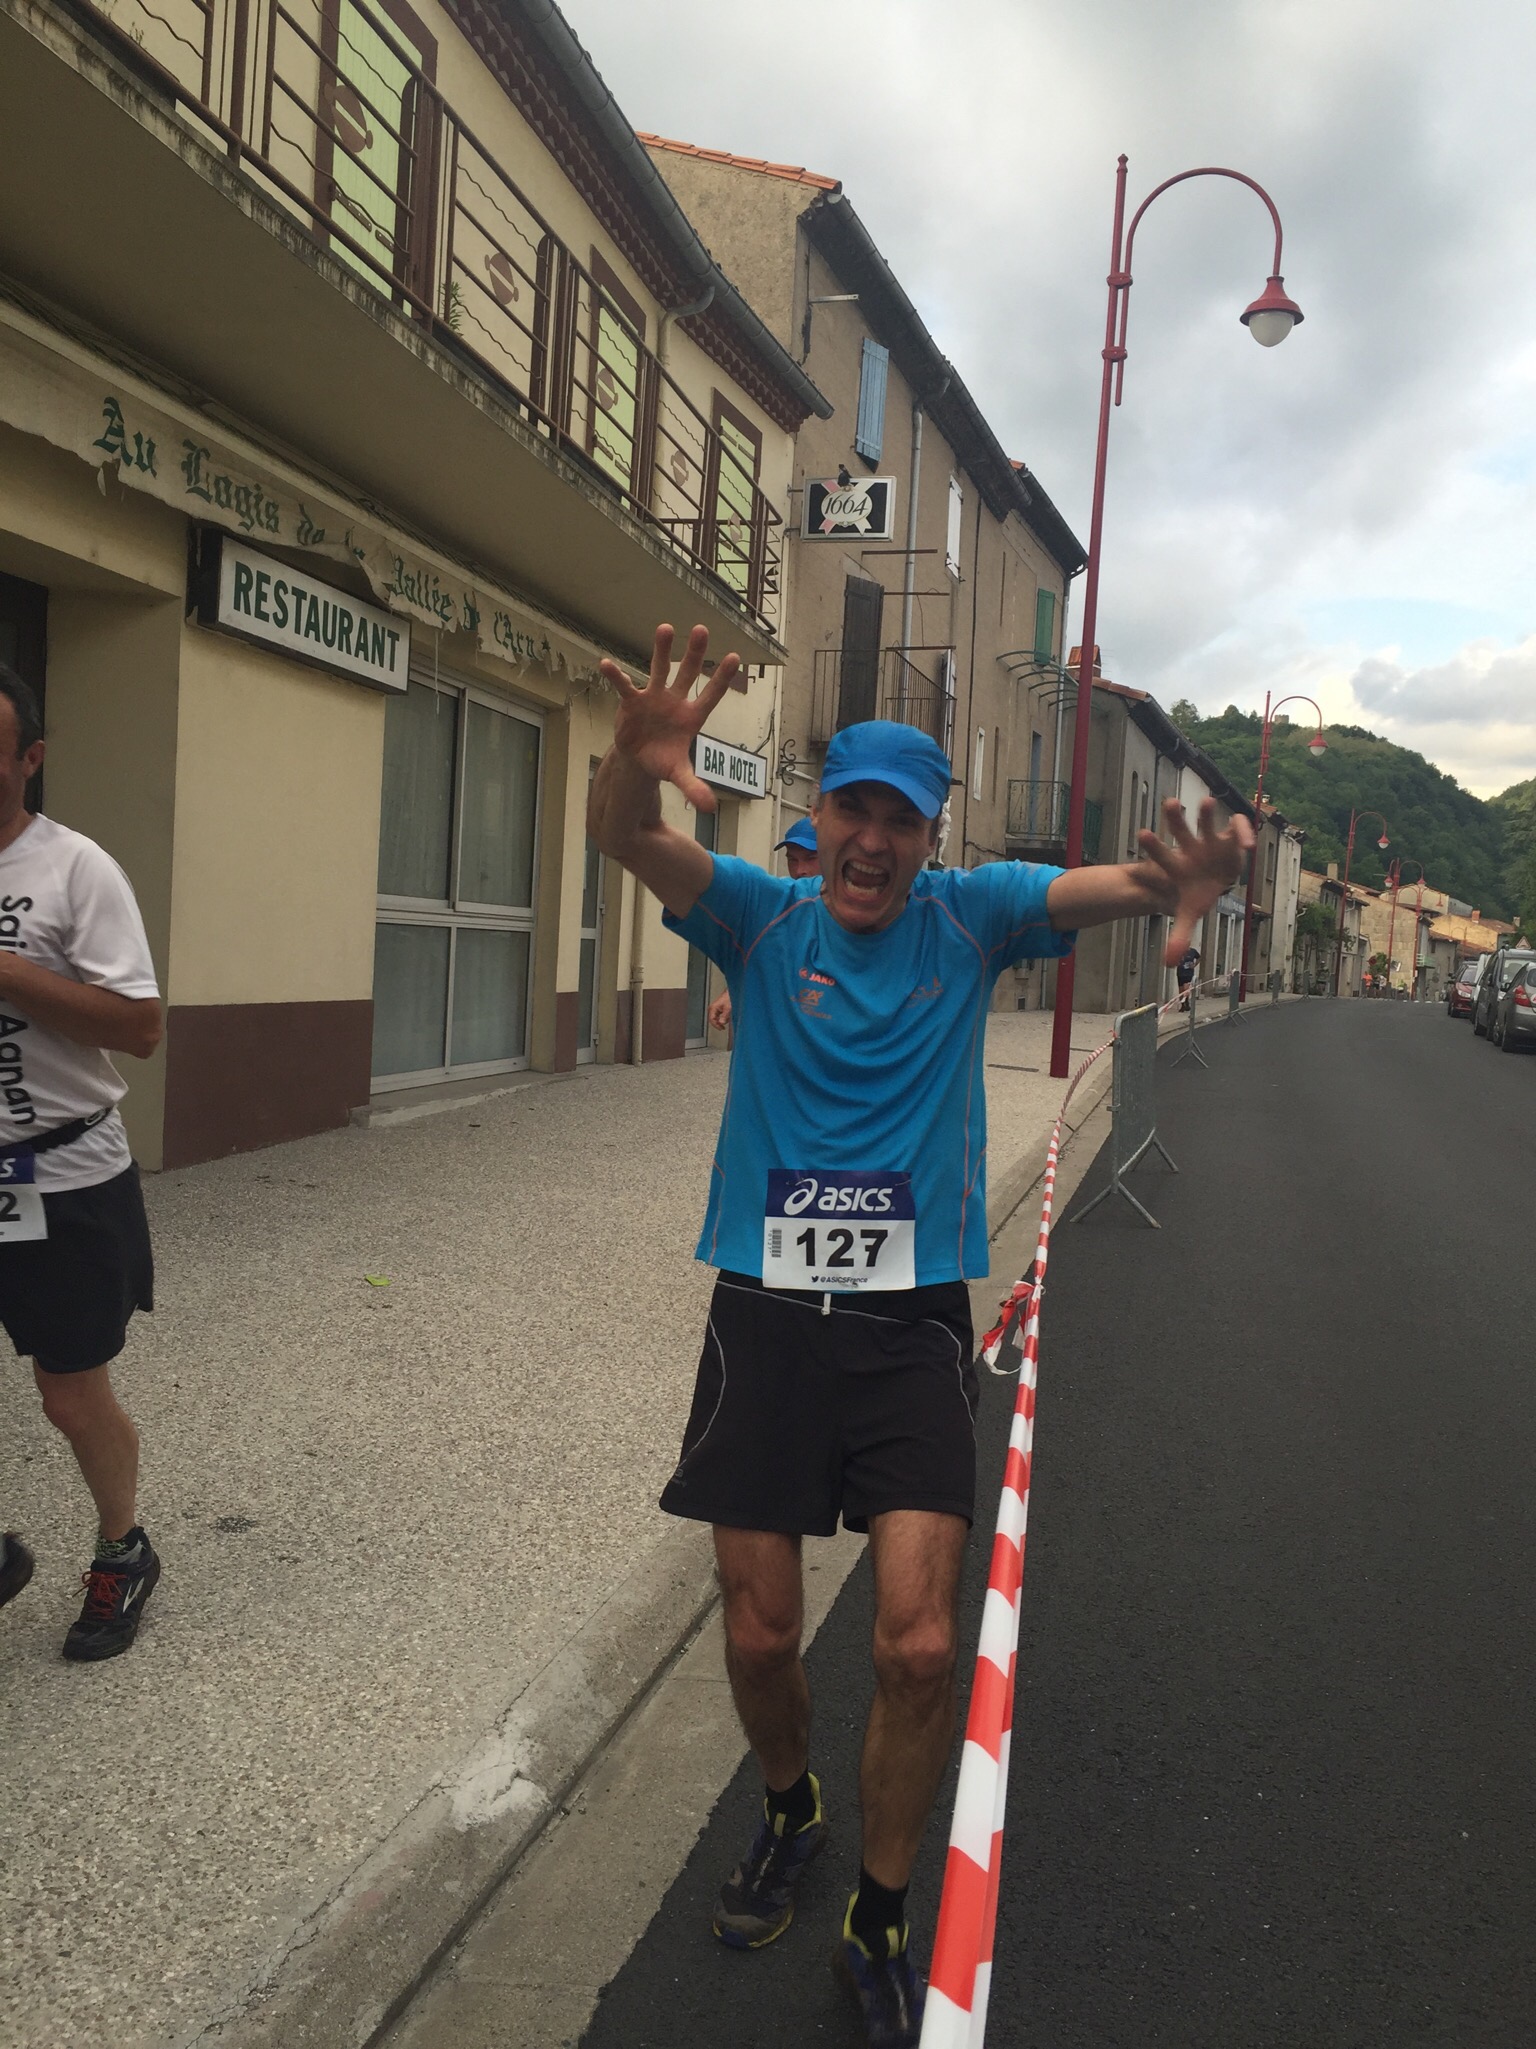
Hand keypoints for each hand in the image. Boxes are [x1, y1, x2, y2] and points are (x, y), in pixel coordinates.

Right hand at [599, 624, 739, 813]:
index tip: (734, 658)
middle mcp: (674, 701)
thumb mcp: (678, 775)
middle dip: (694, 654)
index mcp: (691, 717)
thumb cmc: (663, 761)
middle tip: (702, 629)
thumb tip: (710, 808)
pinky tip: (606, 664)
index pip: (711, 696)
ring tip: (666, 627)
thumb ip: (693, 787)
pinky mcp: (632, 702)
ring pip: (659, 669)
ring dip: (661, 650)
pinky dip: (616, 676)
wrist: (639, 758)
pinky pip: (625, 686)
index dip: (721, 679)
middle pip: (687, 674)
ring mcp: (653, 698)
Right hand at [707, 991, 732, 1033]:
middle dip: (719, 1023)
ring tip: (727, 1019)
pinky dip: (723, 1018)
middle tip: (724, 1026)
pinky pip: (719, 1016)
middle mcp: (712, 1008)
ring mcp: (715, 1009)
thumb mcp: (728, 1008)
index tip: (721, 1028)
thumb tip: (721, 1023)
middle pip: (714, 1020)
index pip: (711, 1020)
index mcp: (712, 1008)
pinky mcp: (718, 1009)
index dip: (716, 1025)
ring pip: (717, 1019)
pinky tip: (727, 1017)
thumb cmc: (729, 997)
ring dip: (722, 1020)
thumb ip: (724, 1016)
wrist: (732, 992)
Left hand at [1138, 798, 1254, 966]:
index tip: (1142, 834)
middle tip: (1170, 804)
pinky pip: (1239, 829)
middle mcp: (1193, 849)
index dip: (1154, 848)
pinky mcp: (1232, 836)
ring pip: (1207, 822)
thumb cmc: (1197, 892)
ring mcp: (1212, 841)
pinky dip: (1243, 834)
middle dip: (1175, 819)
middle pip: (1181, 832)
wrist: (1213, 878)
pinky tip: (1248, 845)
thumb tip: (1168, 964)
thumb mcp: (1190, 913)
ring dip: (1207, 814)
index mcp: (1178, 865)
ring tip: (1206, 802)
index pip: (1161, 856)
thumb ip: (1180, 935)